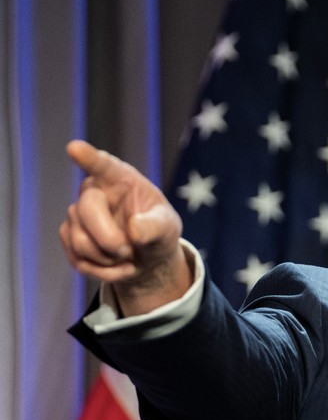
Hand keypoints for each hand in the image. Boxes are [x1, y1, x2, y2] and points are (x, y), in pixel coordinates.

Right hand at [59, 140, 191, 314]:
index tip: (74, 148)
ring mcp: (77, 214)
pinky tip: (118, 266)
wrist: (147, 257)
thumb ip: (155, 227)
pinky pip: (78, 259)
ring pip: (80, 241)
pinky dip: (103, 271)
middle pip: (86, 211)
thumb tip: (134, 229)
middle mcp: (94, 191)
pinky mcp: (69, 237)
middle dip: (110, 240)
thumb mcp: (167, 228)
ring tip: (128, 257)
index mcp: (121, 179)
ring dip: (109, 259)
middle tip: (129, 251)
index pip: (103, 165)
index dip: (89, 157)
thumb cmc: (158, 232)